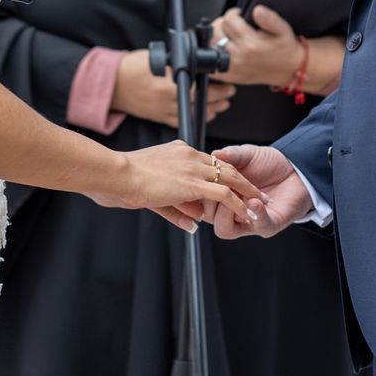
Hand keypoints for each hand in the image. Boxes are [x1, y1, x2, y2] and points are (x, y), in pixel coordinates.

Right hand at [92, 140, 265, 233]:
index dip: (223, 174)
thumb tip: (193, 224)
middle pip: (225, 166)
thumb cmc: (123, 180)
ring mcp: (193, 168)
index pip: (209, 161)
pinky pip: (224, 193)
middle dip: (242, 179)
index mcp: (179, 151)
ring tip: (259, 202)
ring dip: (247, 191)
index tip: (234, 184)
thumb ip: (175, 208)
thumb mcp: (152, 191)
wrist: (117, 173)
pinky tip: (246, 212)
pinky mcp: (193, 183)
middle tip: (256, 191)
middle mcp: (190, 155)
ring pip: (230, 177)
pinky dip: (238, 203)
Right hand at [111, 48, 233, 128]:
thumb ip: (173, 61)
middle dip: (218, 97)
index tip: (226, 81)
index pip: (197, 86)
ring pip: (193, 112)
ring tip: (223, 102)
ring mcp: (162, 110)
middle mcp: (165, 98)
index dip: (215, 87)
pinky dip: (196, 117)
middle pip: (199, 100)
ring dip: (211, 108)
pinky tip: (206, 113)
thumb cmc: (131, 67)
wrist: (112, 84)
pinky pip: (182, 121)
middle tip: (229, 91)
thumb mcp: (154, 57)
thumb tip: (196, 58)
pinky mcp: (158, 117)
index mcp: (165, 82)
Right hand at [207, 144, 308, 239]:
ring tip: (236, 197)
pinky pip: (257, 226)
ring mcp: (249, 221)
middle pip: (208, 218)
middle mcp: (232, 211)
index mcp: (223, 195)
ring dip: (226, 213)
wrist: (296, 168)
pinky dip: (255, 213)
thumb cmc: (269, 164)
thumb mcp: (247, 155)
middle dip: (211, 201)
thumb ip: (231, 155)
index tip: (205, 176)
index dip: (201, 190)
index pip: (201, 200)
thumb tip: (214, 153)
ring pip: (224, 230)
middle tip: (220, 187)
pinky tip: (256, 201)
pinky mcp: (268, 225)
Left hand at [215, 6, 300, 88]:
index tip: (240, 15)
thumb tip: (257, 10)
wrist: (288, 69)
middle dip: (222, 23)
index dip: (234, 13)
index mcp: (251, 43)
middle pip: (216, 32)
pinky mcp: (231, 76)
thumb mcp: (283, 29)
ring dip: (215, 37)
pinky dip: (213, 56)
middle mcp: (240, 56)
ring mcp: (233, 68)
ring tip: (227, 34)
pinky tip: (223, 49)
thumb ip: (270, 18)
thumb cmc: (285, 48)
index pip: (229, 20)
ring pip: (210, 46)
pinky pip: (212, 65)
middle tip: (232, 24)